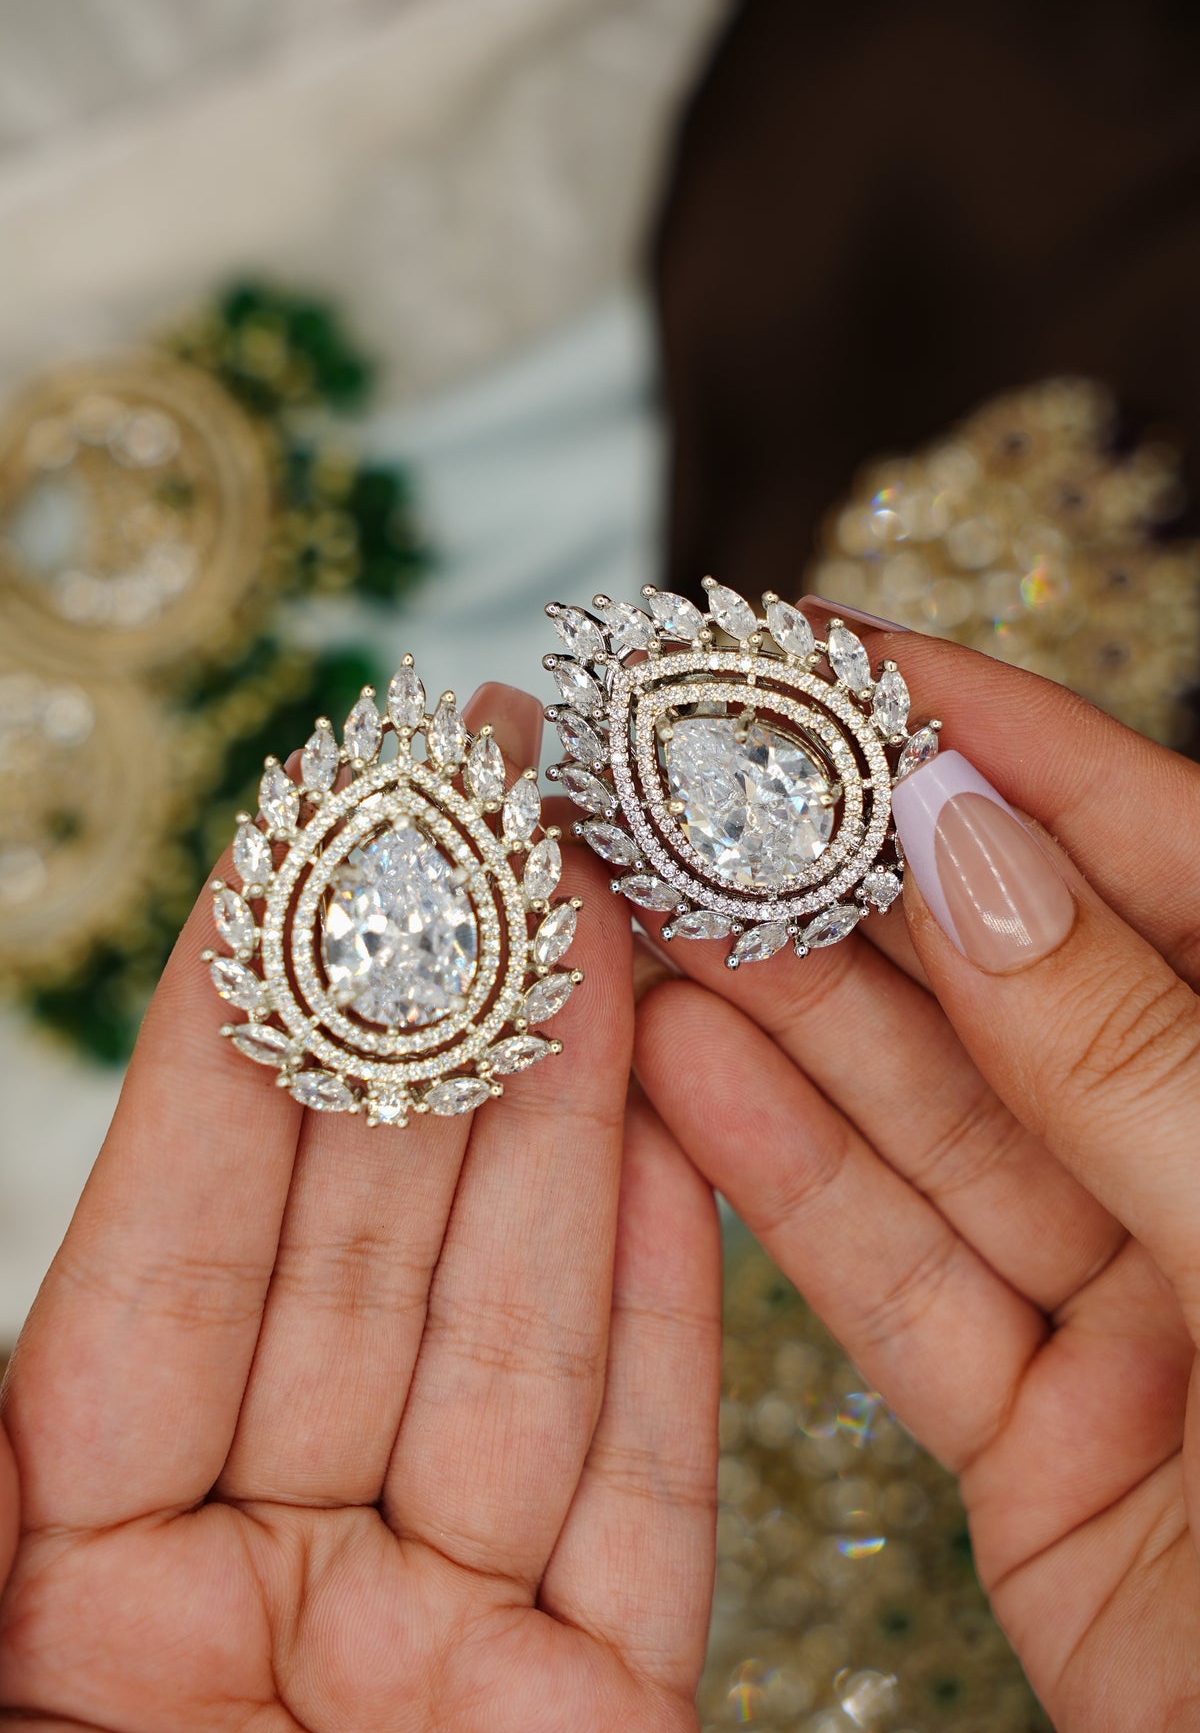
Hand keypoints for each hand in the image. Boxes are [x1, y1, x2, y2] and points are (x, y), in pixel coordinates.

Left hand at [0, 684, 721, 1732]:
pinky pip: (646, 1478)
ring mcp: (439, 1655)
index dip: (250, 1020)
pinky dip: (665, 1293)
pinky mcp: (597, 1727)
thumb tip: (32, 1252)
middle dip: (437, 1009)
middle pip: (372, 1243)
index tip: (313, 828)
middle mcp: (258, 1589)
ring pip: (523, 1323)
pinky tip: (674, 1121)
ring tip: (602, 901)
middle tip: (491, 802)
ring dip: (571, 1101)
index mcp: (63, 1578)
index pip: (178, 1233)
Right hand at [634, 607, 1199, 1732]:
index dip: (985, 737)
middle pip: (1001, 982)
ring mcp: (1134, 1306)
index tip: (819, 656)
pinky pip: (898, 1288)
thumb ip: (1122, 1051)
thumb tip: (961, 839)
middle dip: (834, 872)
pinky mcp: (1040, 1441)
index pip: (1148, 856)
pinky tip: (676, 1072)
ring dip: (776, 1012)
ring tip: (631, 898)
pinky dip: (785, 1185)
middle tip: (670, 775)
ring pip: (929, 1125)